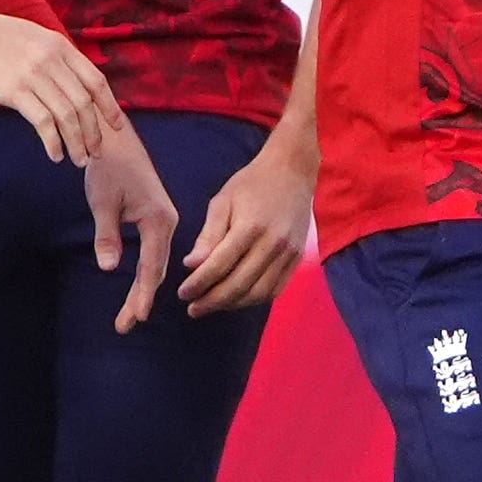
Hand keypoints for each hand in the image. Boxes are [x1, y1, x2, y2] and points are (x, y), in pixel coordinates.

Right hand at [0, 5, 118, 163]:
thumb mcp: (33, 38)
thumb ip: (53, 58)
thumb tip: (68, 83)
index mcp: (60, 46)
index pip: (96, 80)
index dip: (109, 106)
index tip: (116, 126)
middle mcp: (52, 60)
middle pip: (85, 103)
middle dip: (94, 132)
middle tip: (97, 152)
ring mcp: (34, 75)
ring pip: (68, 116)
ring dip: (77, 143)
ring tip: (79, 160)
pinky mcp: (15, 90)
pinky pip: (44, 122)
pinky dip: (53, 142)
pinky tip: (55, 154)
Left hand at [83, 124, 178, 332]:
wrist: (115, 140)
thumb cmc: (109, 167)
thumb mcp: (103, 202)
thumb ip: (107, 236)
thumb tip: (109, 268)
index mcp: (159, 219)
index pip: (151, 266)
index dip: (143, 294)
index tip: (136, 318)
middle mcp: (168, 223)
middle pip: (156, 270)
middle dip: (140, 299)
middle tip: (124, 327)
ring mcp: (164, 221)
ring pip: (156, 264)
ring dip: (143, 290)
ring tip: (129, 317)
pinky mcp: (157, 219)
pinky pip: (154, 254)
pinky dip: (146, 275)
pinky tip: (139, 290)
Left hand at [178, 129, 315, 313]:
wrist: (292, 172)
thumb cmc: (251, 184)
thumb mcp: (222, 201)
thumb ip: (208, 235)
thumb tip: (191, 265)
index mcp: (250, 227)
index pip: (219, 265)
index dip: (199, 284)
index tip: (183, 294)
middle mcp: (272, 244)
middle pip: (239, 285)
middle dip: (213, 301)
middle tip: (193, 309)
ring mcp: (288, 254)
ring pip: (259, 293)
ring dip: (233, 305)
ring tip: (212, 305)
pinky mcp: (297, 259)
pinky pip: (275, 290)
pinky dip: (254, 300)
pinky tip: (237, 300)